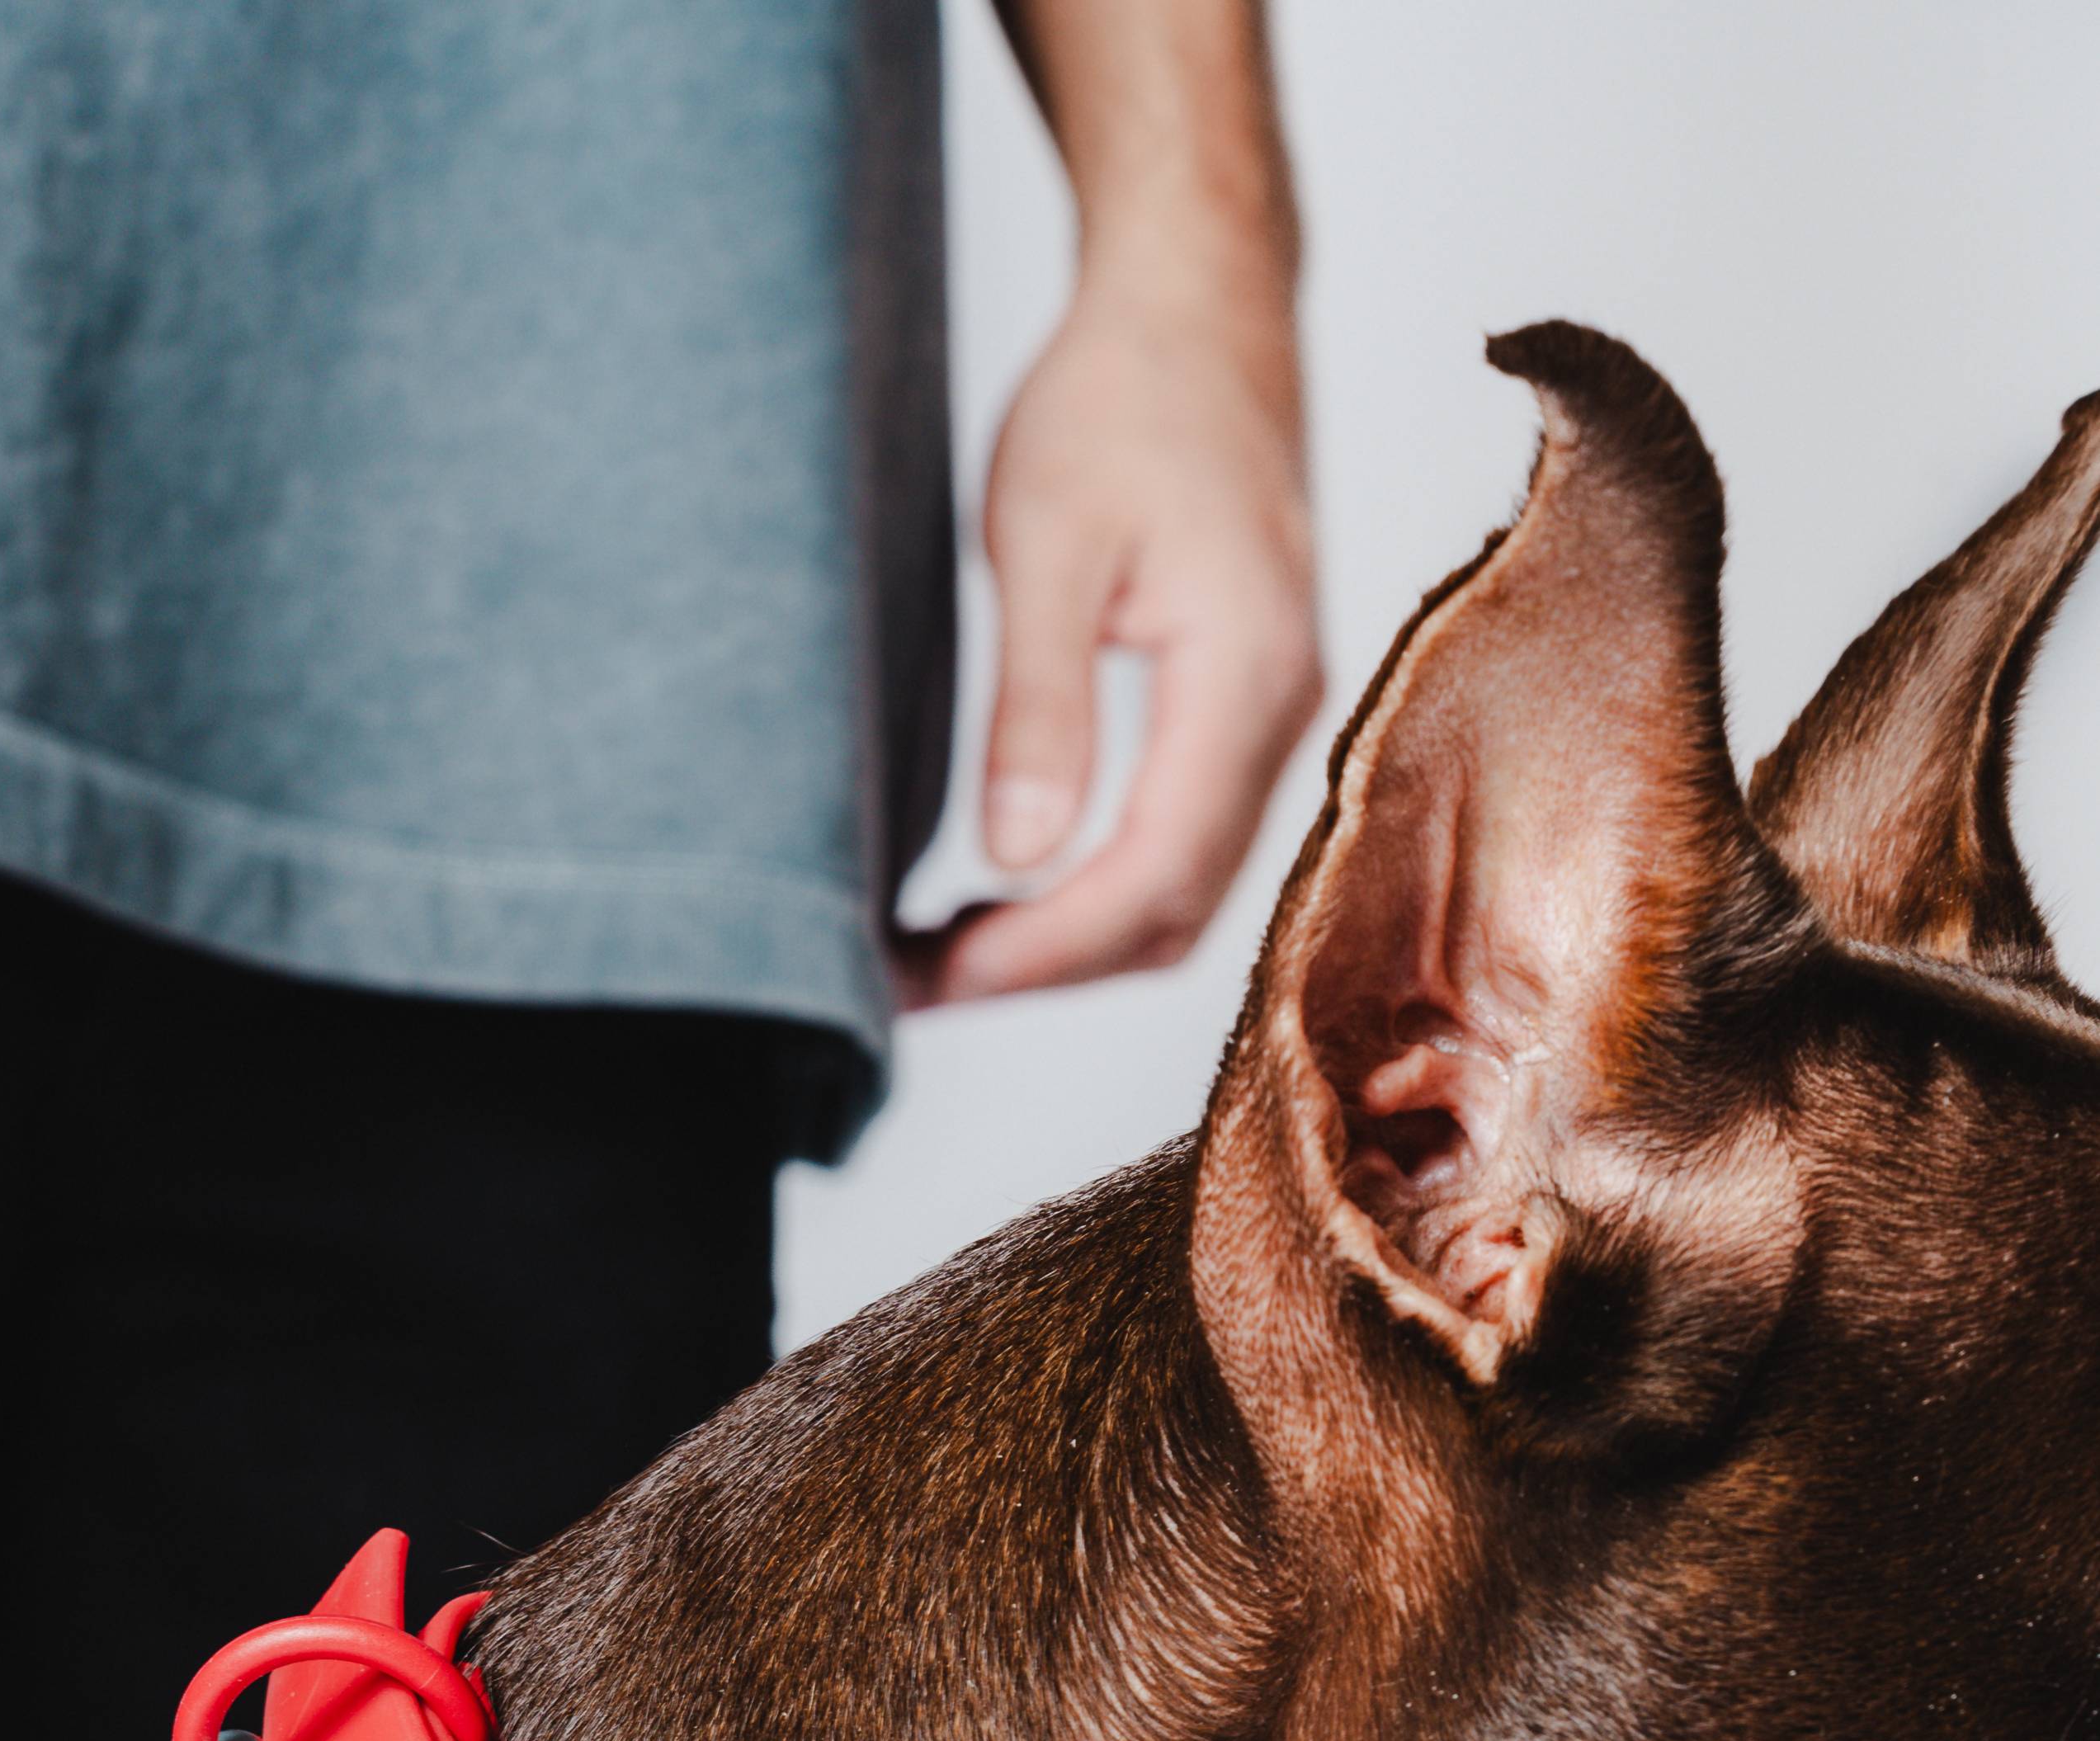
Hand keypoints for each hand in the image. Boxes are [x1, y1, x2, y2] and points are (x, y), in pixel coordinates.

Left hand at [897, 288, 1319, 1007]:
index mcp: (1243, 676)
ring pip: (1184, 892)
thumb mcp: (1049, 538)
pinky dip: (1101, 891)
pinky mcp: (1248, 707)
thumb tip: (1018, 857)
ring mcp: (1276, 716)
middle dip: (1046, 969)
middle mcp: (1284, 715)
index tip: (939, 979)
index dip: (1044, 952)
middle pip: (1173, 911)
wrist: (1199, 302)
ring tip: (949, 950)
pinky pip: (1186, 842)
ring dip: (1071, 942)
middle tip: (913, 982)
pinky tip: (1016, 887)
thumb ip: (1039, 704)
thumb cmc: (1121, 393)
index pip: (1152, 878)